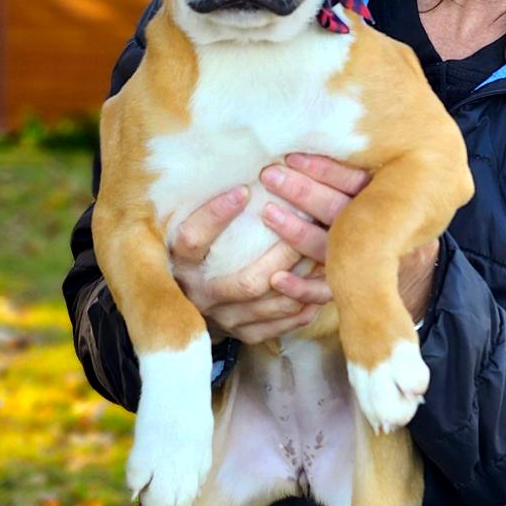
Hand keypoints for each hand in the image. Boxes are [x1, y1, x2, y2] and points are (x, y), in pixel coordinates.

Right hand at [169, 183, 323, 344]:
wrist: (186, 308)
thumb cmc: (198, 256)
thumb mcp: (190, 234)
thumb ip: (207, 212)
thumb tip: (243, 171)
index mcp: (181, 265)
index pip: (192, 239)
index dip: (215, 216)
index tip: (243, 190)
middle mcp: (201, 295)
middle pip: (247, 280)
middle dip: (283, 254)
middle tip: (309, 228)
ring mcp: (224, 319)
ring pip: (270, 303)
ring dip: (302, 278)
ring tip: (325, 252)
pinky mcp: (245, 334)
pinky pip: (282, 323)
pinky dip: (305, 302)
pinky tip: (320, 281)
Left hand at [260, 153, 438, 323]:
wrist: (413, 263)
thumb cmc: (389, 208)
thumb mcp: (387, 181)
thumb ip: (363, 166)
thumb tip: (327, 123)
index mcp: (392, 200)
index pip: (358, 183)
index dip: (325, 170)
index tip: (292, 156)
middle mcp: (381, 232)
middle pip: (341, 212)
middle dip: (303, 193)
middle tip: (269, 175)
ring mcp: (367, 263)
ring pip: (330, 249)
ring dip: (296, 233)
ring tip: (268, 212)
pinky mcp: (351, 288)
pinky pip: (326, 293)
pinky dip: (301, 288)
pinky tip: (276, 279)